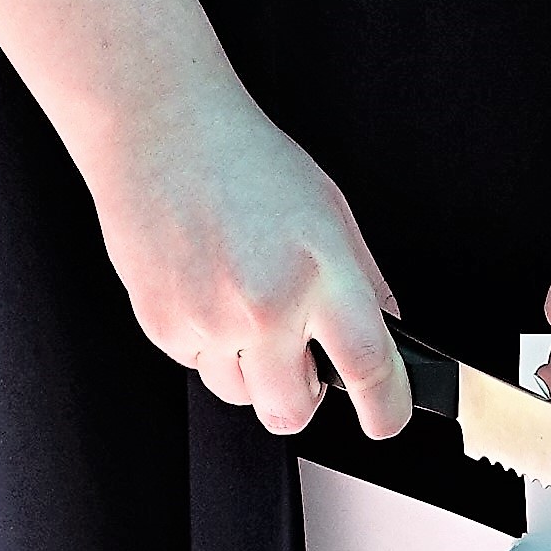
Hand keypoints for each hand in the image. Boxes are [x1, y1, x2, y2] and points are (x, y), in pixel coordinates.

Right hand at [80, 66, 411, 443]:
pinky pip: (198, 365)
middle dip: (304, 399)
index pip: (368, 364)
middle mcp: (266, 303)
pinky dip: (209, 342)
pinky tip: (207, 286)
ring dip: (251, 370)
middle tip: (304, 365)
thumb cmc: (247, 159)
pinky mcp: (163, 326)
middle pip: (292, 410)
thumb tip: (384, 334)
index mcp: (320, 270)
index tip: (388, 419)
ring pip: (241, 395)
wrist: (163, 131)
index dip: (386, 406)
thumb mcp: (329, 210)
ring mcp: (209, 320)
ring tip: (243, 301)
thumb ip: (361, 279)